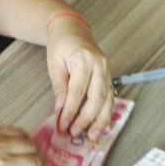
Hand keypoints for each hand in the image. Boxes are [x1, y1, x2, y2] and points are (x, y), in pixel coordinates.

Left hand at [46, 15, 113, 139]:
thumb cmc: (61, 44)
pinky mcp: (109, 76)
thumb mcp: (54, 63)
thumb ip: (59, 86)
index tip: (62, 125)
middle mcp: (100, 65)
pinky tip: (102, 125)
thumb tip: (59, 109)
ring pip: (107, 100)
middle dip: (86, 119)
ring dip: (100, 120)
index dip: (70, 111)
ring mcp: (107, 71)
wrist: (73, 29)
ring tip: (92, 136)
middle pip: (96, 98)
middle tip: (74, 133)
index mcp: (84, 59)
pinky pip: (110, 97)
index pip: (77, 91)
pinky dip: (106, 113)